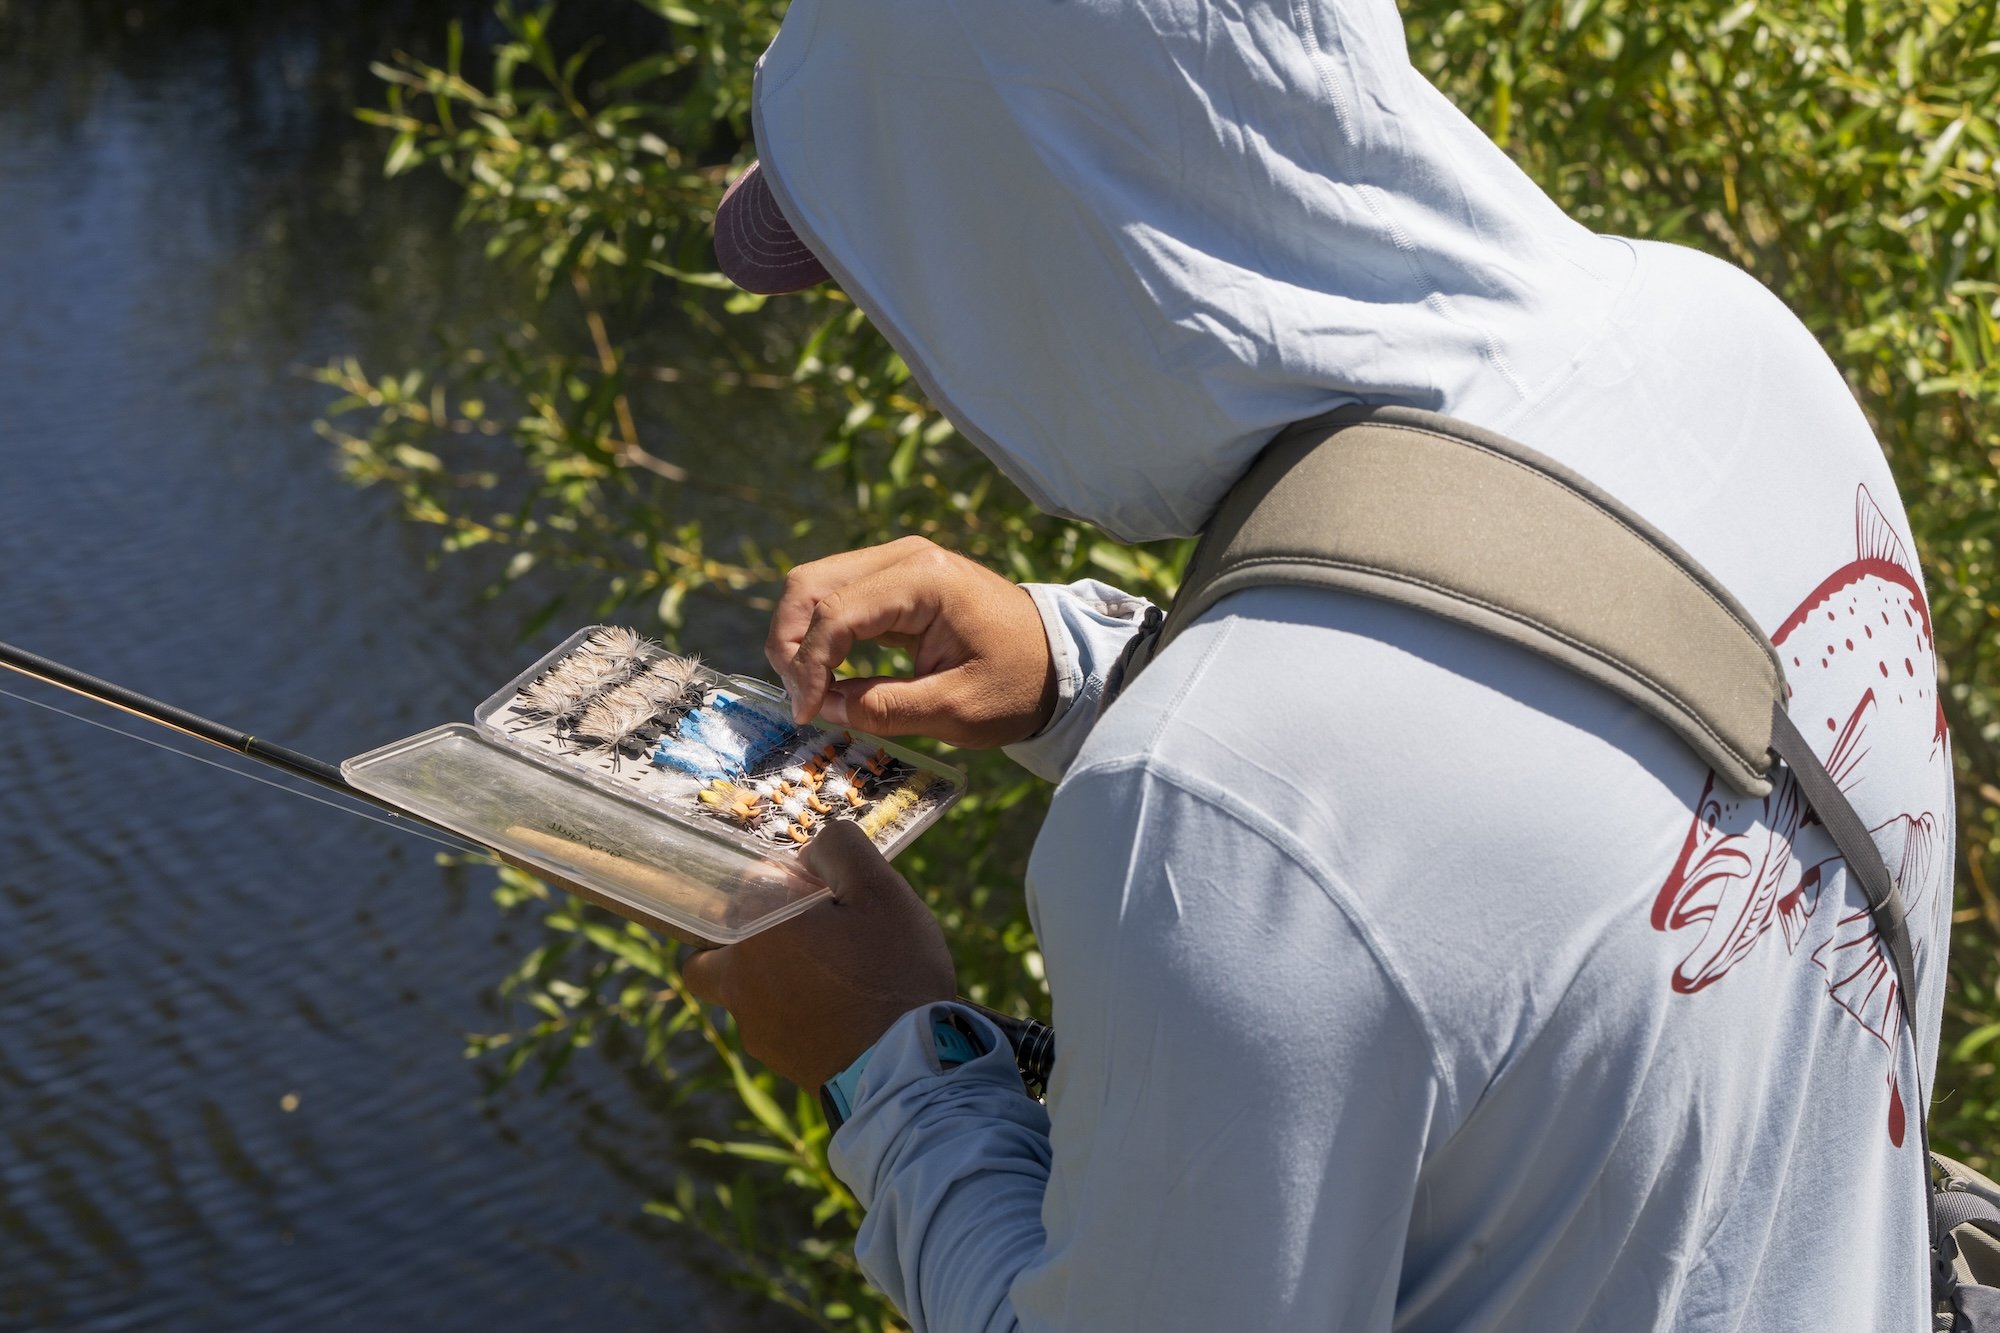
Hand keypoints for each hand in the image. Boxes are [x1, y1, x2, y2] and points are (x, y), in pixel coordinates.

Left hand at [680, 822, 955, 1088]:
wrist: (910, 1066)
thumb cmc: (893, 971)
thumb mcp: (879, 889)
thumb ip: (840, 849)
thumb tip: (812, 850)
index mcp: (752, 934)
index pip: (744, 887)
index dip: (785, 884)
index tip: (825, 894)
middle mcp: (738, 984)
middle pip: (712, 951)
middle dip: (742, 939)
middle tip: (803, 936)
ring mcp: (757, 1030)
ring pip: (746, 993)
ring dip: (777, 980)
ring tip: (842, 979)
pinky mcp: (781, 1064)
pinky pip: (777, 1027)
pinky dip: (800, 1015)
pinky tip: (848, 1012)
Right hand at [766, 536, 1057, 746]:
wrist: (1059, 663)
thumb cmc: (1019, 685)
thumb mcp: (957, 710)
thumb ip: (885, 708)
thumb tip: (823, 707)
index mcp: (926, 580)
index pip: (836, 613)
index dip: (808, 666)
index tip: (807, 715)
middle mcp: (905, 557)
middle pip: (810, 584)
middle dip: (790, 644)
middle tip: (801, 702)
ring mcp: (898, 562)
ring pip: (814, 586)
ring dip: (799, 637)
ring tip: (811, 691)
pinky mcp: (895, 579)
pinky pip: (836, 596)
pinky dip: (819, 633)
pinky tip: (828, 675)